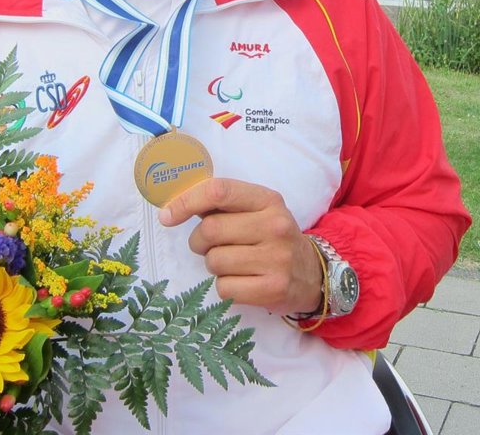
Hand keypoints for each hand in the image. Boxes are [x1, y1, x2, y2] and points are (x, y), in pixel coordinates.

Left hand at [158, 178, 322, 314]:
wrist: (311, 273)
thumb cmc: (271, 238)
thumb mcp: (257, 211)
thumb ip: (222, 204)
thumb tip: (173, 206)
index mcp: (268, 200)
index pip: (219, 191)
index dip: (186, 202)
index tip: (167, 215)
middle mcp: (275, 226)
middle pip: (210, 229)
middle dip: (199, 241)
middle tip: (210, 246)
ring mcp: (276, 258)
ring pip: (214, 261)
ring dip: (214, 265)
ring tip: (234, 264)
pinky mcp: (273, 289)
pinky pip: (224, 288)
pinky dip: (225, 287)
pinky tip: (243, 281)